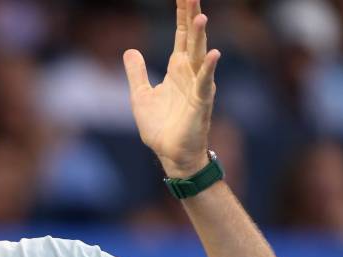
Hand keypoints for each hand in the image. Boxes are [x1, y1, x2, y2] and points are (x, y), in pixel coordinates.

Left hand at [123, 0, 220, 177]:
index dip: (181, 16)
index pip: (181, 36)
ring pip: (199, 56)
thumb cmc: (160, 126)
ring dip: (200, 37)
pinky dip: (208, 69)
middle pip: (191, 39)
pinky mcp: (201, 103)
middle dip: (191, 17)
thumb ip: (137, 72)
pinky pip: (205, 83)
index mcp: (177, 69)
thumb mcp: (140, 95)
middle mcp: (190, 73)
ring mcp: (197, 86)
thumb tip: (130, 50)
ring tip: (200, 16)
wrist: (170, 153)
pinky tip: (212, 54)